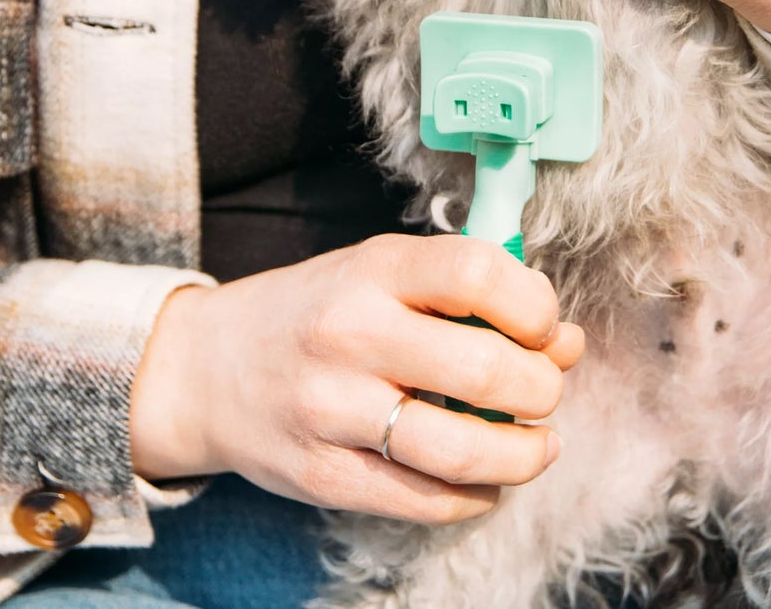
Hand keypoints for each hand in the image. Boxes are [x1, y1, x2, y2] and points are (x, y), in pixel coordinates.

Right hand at [129, 234, 584, 522]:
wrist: (204, 369)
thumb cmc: (314, 311)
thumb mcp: (380, 272)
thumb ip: (468, 297)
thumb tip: (566, 342)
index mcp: (373, 269)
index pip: (479, 274)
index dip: (535, 305)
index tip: (543, 325)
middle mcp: (351, 334)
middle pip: (486, 370)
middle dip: (542, 389)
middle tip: (544, 391)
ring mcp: (333, 411)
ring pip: (464, 451)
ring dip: (526, 454)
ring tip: (537, 443)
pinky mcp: (325, 476)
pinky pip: (428, 501)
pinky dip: (478, 496)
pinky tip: (487, 479)